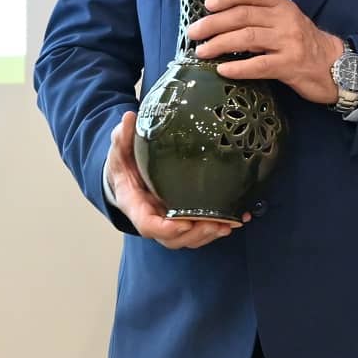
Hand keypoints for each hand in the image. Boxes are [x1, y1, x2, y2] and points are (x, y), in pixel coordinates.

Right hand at [105, 111, 243, 247]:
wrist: (127, 174)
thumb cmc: (125, 164)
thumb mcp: (120, 149)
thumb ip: (122, 136)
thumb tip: (128, 118)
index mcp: (135, 203)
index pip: (147, 225)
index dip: (165, 228)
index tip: (184, 225)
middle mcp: (152, 216)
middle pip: (172, 238)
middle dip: (196, 234)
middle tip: (217, 223)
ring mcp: (168, 220)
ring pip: (188, 238)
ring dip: (209, 234)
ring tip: (229, 224)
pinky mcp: (183, 216)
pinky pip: (199, 230)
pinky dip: (218, 228)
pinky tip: (237, 219)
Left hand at [188, 0, 341, 103]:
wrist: (335, 66)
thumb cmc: (305, 44)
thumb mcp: (288, 22)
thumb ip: (263, 17)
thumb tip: (222, 20)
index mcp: (283, 6)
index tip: (208, 4)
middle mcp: (286, 20)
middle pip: (243, 15)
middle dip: (213, 23)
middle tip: (194, 33)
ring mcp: (289, 42)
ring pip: (247, 38)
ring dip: (219, 44)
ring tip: (201, 52)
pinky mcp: (290, 65)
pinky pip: (259, 65)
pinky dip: (238, 68)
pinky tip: (222, 70)